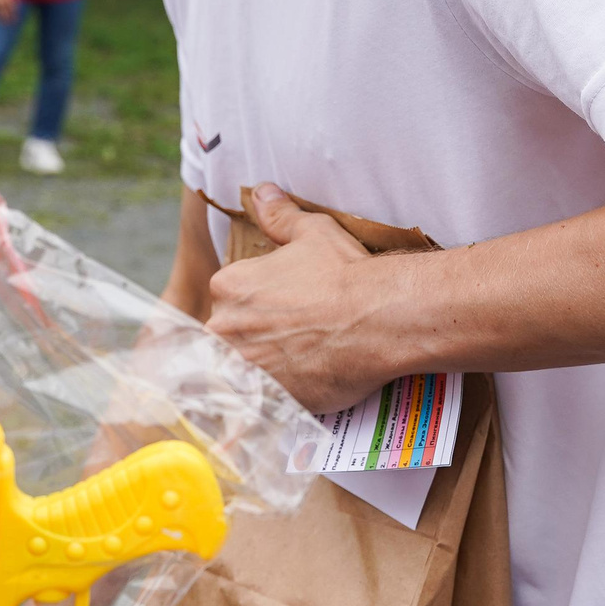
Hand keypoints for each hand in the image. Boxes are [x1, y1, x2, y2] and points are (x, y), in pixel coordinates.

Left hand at [203, 184, 396, 412]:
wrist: (379, 319)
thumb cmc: (345, 274)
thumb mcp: (312, 233)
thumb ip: (279, 215)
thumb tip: (262, 193)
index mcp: (229, 286)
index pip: (230, 299)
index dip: (258, 305)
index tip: (284, 311)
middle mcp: (225, 327)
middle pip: (230, 336)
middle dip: (255, 339)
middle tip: (295, 339)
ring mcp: (243, 366)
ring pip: (240, 371)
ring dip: (259, 371)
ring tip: (294, 369)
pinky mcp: (264, 398)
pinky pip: (252, 409)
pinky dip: (257, 412)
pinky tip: (270, 412)